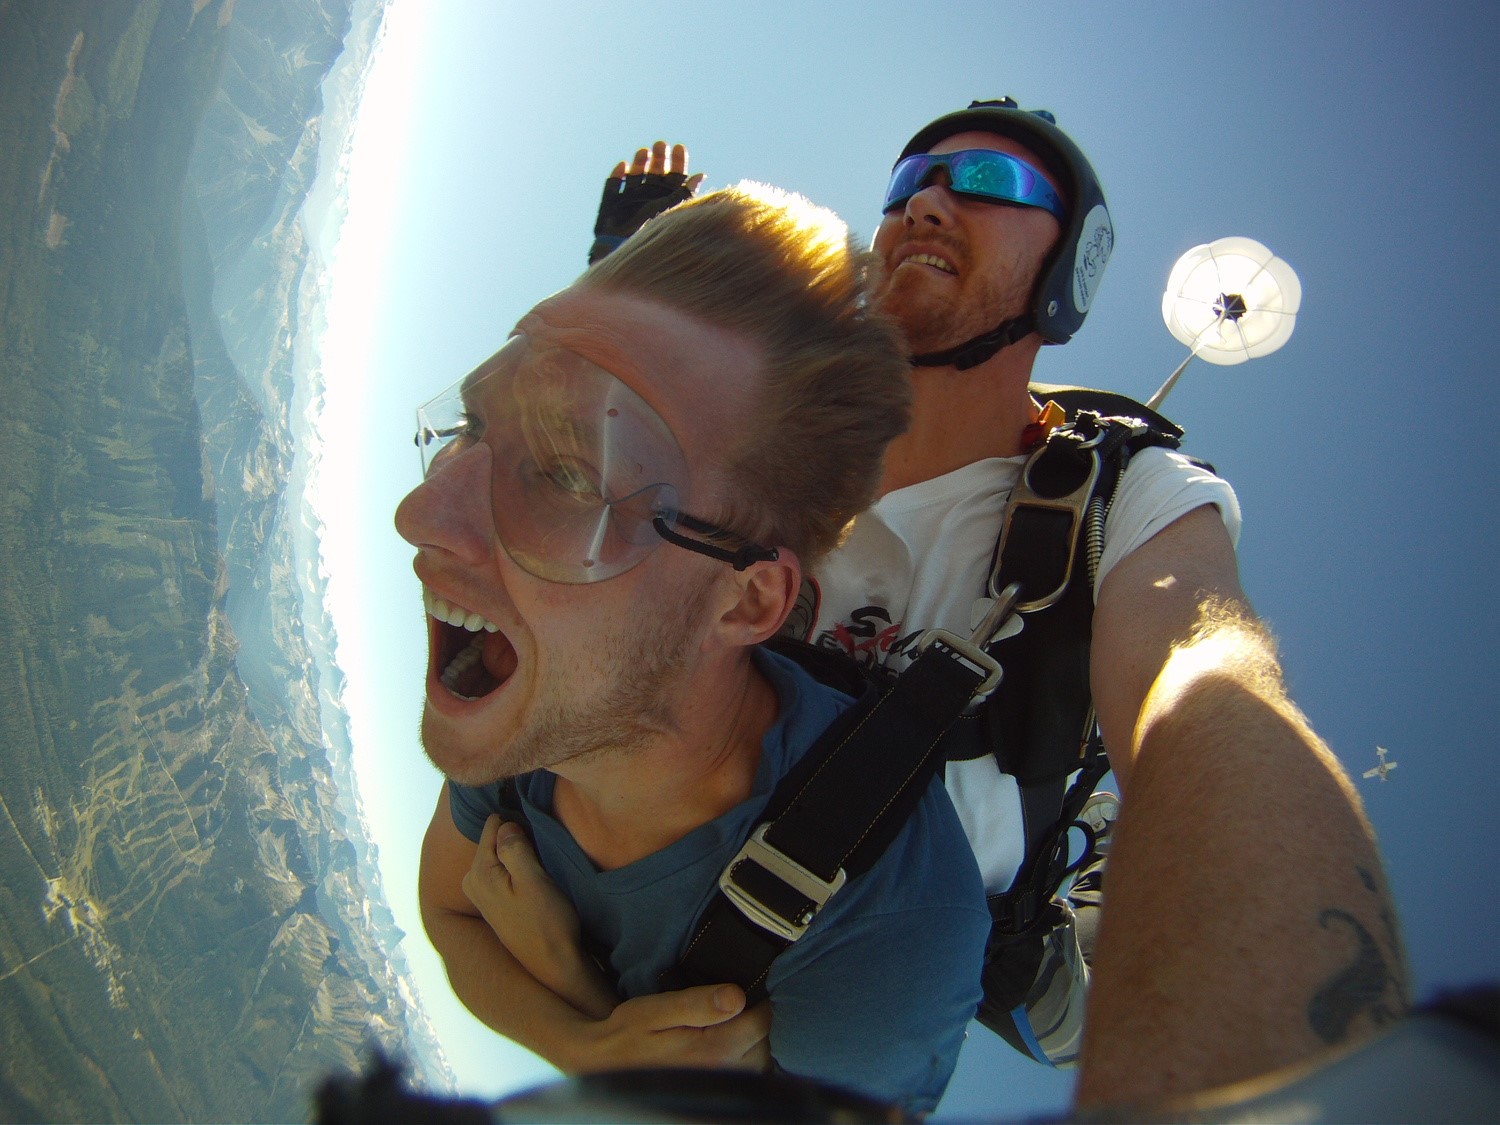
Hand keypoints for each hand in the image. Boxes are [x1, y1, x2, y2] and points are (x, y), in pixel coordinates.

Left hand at [462, 815, 607, 1010]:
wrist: (553, 965)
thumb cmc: (547, 921)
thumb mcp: (534, 879)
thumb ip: (515, 848)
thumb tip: (505, 824)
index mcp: (479, 872)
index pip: (493, 825)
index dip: (517, 824)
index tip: (536, 836)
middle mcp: (472, 881)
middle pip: (495, 841)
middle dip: (517, 841)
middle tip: (541, 855)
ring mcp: (481, 894)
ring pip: (501, 856)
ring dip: (520, 857)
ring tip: (541, 869)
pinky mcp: (493, 903)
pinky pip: (503, 871)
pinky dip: (518, 870)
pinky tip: (534, 884)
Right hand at [571, 986, 771, 1073]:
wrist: (604, 1064)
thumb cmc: (628, 1033)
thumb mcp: (655, 1010)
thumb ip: (697, 1003)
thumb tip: (737, 996)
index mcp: (713, 1050)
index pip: (762, 1021)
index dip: (760, 998)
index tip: (751, 983)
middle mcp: (723, 1073)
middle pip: (766, 1042)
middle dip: (758, 1019)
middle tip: (740, 999)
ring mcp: (720, 1086)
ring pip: (760, 1060)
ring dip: (753, 1039)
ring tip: (734, 1019)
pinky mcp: (714, 1093)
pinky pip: (746, 1073)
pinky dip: (744, 1056)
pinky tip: (727, 1042)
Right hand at [589, 140, 704, 262]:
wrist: (627, 258)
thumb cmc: (653, 238)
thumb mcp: (672, 212)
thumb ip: (683, 193)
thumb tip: (701, 174)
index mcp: (667, 202)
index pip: (675, 178)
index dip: (677, 162)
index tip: (679, 148)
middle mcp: (649, 201)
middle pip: (655, 174)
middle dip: (659, 158)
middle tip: (660, 145)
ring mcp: (629, 204)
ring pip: (635, 178)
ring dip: (640, 163)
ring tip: (644, 152)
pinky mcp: (610, 208)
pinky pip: (612, 188)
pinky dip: (616, 176)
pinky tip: (623, 166)